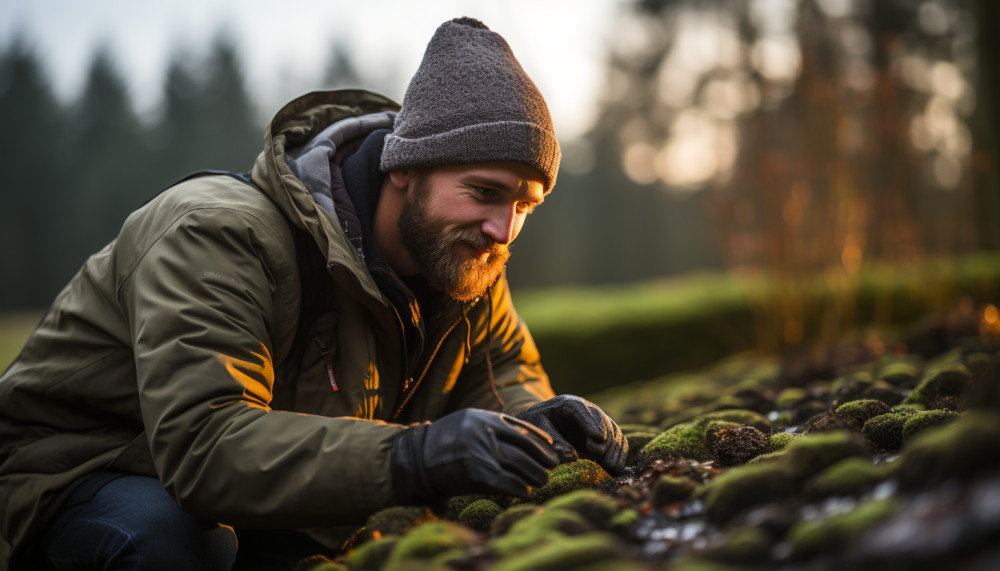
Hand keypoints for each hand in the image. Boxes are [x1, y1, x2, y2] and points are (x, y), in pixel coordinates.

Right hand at [390, 408, 559, 503]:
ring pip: (518, 463)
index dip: (539, 439)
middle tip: (552, 467)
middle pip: (523, 445)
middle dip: (541, 458)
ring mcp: (479, 449)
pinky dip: (518, 487)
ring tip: (542, 481)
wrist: (412, 458)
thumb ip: (492, 433)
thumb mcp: (468, 428)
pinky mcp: (473, 469)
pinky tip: (525, 492)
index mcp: (483, 417)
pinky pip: (505, 480)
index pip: (521, 426)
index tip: (551, 449)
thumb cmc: (442, 446)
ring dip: (534, 474)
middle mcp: (483, 430)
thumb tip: (523, 449)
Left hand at [519, 395, 627, 473]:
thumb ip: (553, 442)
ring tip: (610, 466)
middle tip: (599, 454)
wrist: (544, 424)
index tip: (598, 438)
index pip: (580, 409)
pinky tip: (616, 468)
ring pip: (612, 430)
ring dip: (613, 448)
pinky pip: (617, 440)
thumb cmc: (538, 425)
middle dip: (603, 437)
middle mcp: (586, 410)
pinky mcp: (604, 434)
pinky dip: (619, 453)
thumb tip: (572, 456)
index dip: (590, 423)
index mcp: (567, 403)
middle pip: (600, 419)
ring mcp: (597, 421)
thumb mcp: (538, 429)